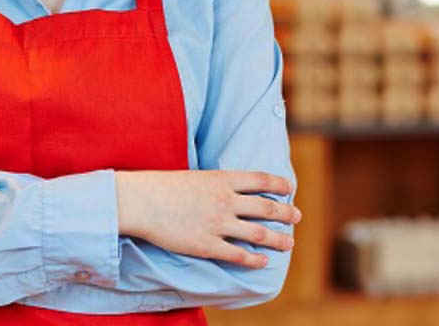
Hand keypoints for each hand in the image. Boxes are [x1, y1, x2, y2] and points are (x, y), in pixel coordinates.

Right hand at [115, 170, 300, 268]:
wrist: (142, 201)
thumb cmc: (164, 186)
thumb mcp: (198, 176)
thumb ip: (219, 183)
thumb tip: (234, 189)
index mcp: (224, 180)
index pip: (263, 180)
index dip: (280, 185)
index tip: (290, 189)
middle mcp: (226, 201)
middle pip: (267, 207)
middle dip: (286, 214)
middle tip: (296, 218)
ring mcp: (218, 224)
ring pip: (258, 233)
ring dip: (278, 239)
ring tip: (289, 244)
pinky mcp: (207, 245)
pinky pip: (238, 255)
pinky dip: (254, 259)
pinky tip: (263, 262)